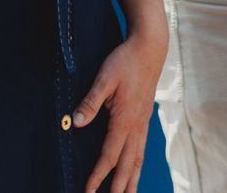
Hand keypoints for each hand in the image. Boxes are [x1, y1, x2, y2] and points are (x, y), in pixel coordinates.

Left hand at [73, 30, 165, 192]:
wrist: (150, 48)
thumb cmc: (125, 61)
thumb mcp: (104, 78)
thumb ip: (90, 102)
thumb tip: (76, 123)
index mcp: (125, 120)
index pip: (109, 156)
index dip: (97, 176)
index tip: (87, 190)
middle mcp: (137, 127)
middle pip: (127, 165)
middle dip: (119, 188)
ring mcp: (143, 123)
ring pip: (138, 160)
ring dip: (132, 180)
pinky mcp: (145, 118)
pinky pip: (142, 149)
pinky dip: (137, 165)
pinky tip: (134, 169)